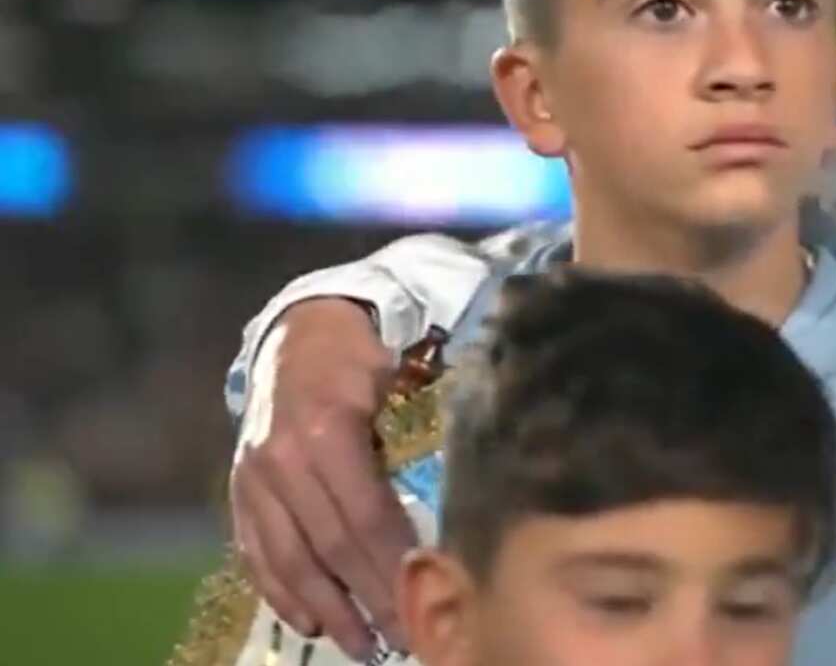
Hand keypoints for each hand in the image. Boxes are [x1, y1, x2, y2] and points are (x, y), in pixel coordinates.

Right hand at [229, 296, 415, 658]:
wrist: (300, 334)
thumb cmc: (367, 361)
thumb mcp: (402, 383)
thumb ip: (423, 439)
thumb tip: (462, 507)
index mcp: (328, 431)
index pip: (366, 517)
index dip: (392, 567)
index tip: (419, 603)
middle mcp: (283, 460)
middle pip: (331, 547)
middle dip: (368, 599)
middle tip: (400, 639)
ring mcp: (253, 478)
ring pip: (289, 559)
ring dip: (325, 610)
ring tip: (359, 645)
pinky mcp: (238, 490)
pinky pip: (257, 551)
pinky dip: (280, 591)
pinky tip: (307, 621)